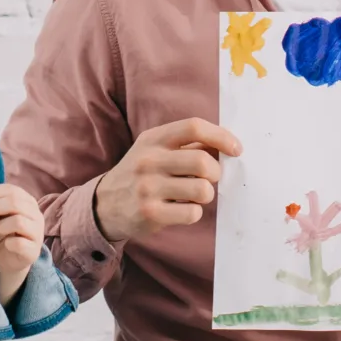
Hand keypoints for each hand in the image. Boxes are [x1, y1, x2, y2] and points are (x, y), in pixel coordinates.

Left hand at [0, 183, 44, 304]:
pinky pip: (19, 243)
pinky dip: (9, 243)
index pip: (11, 190)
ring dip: (1, 226)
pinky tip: (7, 244)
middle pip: (15, 203)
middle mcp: (36, 214)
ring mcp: (37, 232)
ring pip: (18, 222)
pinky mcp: (34, 250)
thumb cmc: (2, 234)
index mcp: (26, 202)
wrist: (9, 259)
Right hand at [92, 119, 239, 242]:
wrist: (105, 203)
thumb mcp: (155, 150)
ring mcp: (148, 187)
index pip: (193, 127)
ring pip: (202, 190)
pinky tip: (181, 209)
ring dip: (205, 194)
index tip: (236, 149)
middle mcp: (148, 160)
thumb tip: (227, 146)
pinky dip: (194, 212)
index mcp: (153, 139)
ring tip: (193, 195)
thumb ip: (187, 145)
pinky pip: (193, 213)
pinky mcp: (151, 213)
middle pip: (203, 162)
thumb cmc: (141, 174)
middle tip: (209, 178)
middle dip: (216, 173)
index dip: (221, 136)